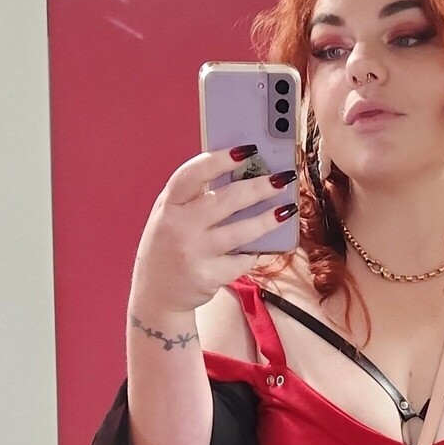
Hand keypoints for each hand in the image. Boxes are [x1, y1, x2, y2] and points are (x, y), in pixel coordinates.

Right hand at [129, 147, 297, 317]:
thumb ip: (195, 197)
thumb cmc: (169, 247)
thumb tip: (242, 173)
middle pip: (226, 200)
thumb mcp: (172, 216)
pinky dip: (252, 253)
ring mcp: (194, 253)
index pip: (193, 174)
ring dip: (268, 220)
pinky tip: (259, 247)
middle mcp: (179, 226)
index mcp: (169, 205)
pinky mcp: (208, 276)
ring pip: (241, 232)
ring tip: (287, 210)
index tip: (247, 150)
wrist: (156, 294)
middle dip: (259, 187)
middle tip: (281, 178)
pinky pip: (241, 260)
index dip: (220, 159)